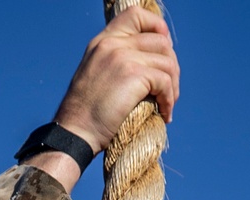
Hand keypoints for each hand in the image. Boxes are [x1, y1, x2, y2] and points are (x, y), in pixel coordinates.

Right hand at [54, 7, 179, 155]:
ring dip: (173, 87)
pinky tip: (165, 114)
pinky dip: (169, 100)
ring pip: (167, 62)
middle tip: (170, 91)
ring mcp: (123, 57)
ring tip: (168, 105)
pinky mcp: (133, 75)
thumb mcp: (96, 77)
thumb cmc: (85, 116)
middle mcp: (113, 44)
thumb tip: (146, 65)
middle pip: (160, 41)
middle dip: (172, 67)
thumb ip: (115, 63)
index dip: (157, 27)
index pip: (136, 15)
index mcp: (102, 41)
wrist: (75, 133)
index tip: (164, 50)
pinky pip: (165, 82)